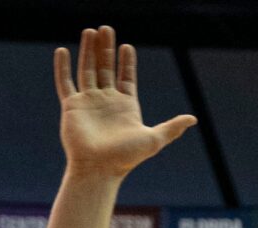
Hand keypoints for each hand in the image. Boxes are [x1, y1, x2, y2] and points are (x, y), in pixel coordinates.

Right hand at [54, 27, 196, 178]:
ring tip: (90, 31)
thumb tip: (193, 119)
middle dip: (106, 48)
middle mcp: (107, 101)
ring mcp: (89, 102)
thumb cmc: (127, 157)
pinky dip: (63, 66)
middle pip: (106, 68)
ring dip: (88, 50)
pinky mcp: (72, 106)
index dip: (127, 62)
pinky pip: (65, 82)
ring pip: (87, 69)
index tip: (127, 46)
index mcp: (126, 106)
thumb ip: (172, 127)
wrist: (100, 169)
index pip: (126, 77)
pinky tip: (63, 51)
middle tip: (106, 28)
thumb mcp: (154, 139)